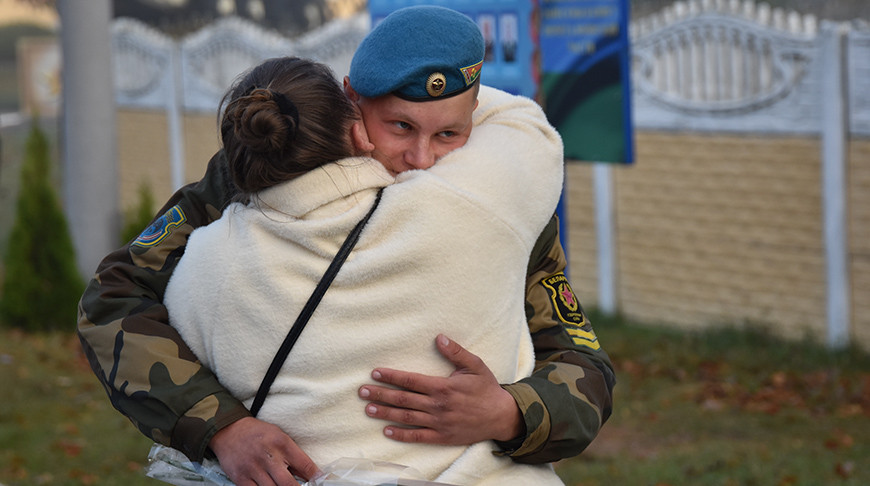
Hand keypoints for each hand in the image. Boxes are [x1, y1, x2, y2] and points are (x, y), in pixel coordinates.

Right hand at [209, 416, 319, 485]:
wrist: (229, 431)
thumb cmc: (258, 434)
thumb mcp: (279, 436)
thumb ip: (293, 456)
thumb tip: (309, 475)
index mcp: (281, 443)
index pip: (304, 464)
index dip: (315, 477)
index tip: (321, 482)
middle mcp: (268, 456)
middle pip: (288, 484)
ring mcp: (253, 468)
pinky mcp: (241, 478)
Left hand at [358, 334, 522, 444]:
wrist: (501, 416)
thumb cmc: (487, 389)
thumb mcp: (475, 366)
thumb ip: (456, 352)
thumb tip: (439, 337)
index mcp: (443, 387)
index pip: (411, 380)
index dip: (391, 376)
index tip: (375, 373)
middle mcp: (438, 405)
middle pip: (403, 399)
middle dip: (381, 394)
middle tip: (362, 391)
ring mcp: (439, 423)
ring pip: (406, 417)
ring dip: (386, 413)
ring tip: (368, 408)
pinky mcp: (442, 436)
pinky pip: (418, 436)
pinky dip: (401, 434)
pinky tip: (387, 431)